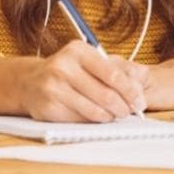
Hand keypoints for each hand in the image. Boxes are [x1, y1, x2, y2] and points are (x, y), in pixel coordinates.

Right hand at [16, 41, 146, 122]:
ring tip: (116, 115)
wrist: (30, 82)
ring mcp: (53, 88)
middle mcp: (63, 67)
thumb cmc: (68, 70)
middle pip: (105, 95)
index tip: (140, 101)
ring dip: (110, 117)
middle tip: (130, 112)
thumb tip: (143, 78)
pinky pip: (80, 120)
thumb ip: (117, 67)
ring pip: (93, 110)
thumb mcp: (90, 60)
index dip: (130, 91)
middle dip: (123, 107)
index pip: (113, 74)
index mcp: (78, 51)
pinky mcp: (48, 108)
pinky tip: (98, 118)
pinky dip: (93, 121)